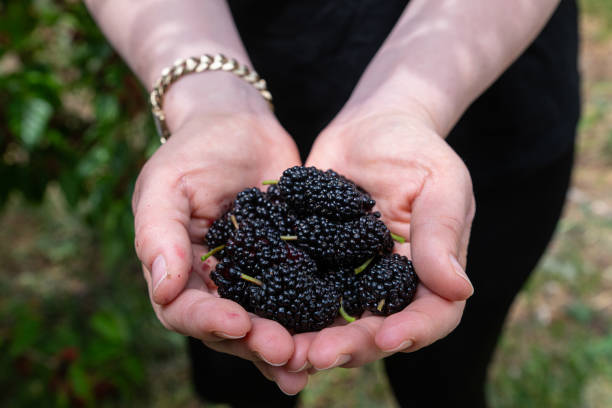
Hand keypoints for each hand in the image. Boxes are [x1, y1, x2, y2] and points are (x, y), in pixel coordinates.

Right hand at [132, 108, 308, 393]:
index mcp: (179, 270)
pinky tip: (336, 333)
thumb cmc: (195, 149)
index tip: (239, 324)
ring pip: (268, 322)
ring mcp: (256, 278)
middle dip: (257, 343)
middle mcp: (217, 284)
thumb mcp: (166, 183)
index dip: (209, 321)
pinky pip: (301, 297)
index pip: (186, 309)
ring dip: (288, 345)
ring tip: (313, 361)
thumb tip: (164, 291)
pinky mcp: (291, 265)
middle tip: (287, 352)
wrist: (240, 125)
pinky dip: (314, 319)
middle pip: (231, 328)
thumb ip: (158, 233)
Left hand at [282, 112, 474, 384]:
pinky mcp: (314, 263)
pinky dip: (280, 310)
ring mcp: (348, 278)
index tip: (386, 337)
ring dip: (308, 339)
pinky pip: (297, 291)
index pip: (431, 315)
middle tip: (315, 356)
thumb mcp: (439, 182)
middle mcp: (387, 285)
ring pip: (332, 321)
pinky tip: (256, 317)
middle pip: (374, 330)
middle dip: (347, 347)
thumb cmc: (415, 148)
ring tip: (282, 350)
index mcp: (428, 273)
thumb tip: (459, 289)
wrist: (370, 125)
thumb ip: (442, 234)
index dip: (413, 332)